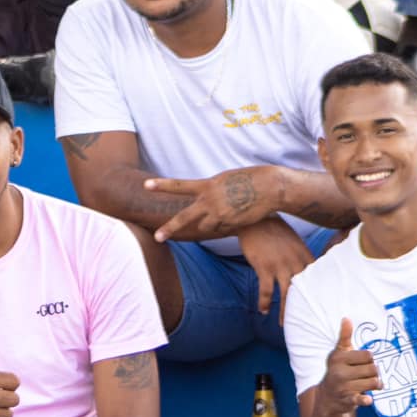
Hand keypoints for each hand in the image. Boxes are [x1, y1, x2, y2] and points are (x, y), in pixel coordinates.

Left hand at [145, 167, 272, 242]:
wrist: (270, 187)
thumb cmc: (249, 179)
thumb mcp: (225, 180)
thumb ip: (210, 190)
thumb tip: (200, 200)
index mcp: (207, 185)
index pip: (180, 185)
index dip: (162, 185)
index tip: (145, 185)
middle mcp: (210, 200)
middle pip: (184, 218)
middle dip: (170, 228)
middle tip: (157, 237)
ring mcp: (219, 213)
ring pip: (206, 227)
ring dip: (211, 224)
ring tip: (229, 211)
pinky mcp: (230, 224)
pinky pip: (221, 230)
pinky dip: (225, 226)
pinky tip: (237, 217)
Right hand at [238, 217, 313, 318]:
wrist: (254, 218)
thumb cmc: (272, 229)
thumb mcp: (293, 240)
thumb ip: (299, 255)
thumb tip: (303, 268)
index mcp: (303, 254)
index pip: (316, 278)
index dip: (319, 293)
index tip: (321, 307)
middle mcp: (295, 261)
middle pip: (303, 290)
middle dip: (304, 308)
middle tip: (306, 322)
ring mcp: (279, 265)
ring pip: (286, 294)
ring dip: (284, 311)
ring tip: (283, 325)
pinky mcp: (264, 267)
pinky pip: (266, 290)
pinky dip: (264, 302)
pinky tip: (263, 311)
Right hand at [318, 318, 380, 416]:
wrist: (327, 397)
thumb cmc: (337, 371)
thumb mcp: (339, 354)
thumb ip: (344, 337)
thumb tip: (346, 318)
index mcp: (339, 358)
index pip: (368, 356)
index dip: (369, 360)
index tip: (363, 363)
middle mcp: (339, 372)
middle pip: (373, 369)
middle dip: (373, 372)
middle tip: (367, 375)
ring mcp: (343, 387)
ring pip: (374, 382)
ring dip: (376, 384)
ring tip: (370, 384)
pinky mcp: (347, 400)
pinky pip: (360, 399)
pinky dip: (365, 400)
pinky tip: (368, 399)